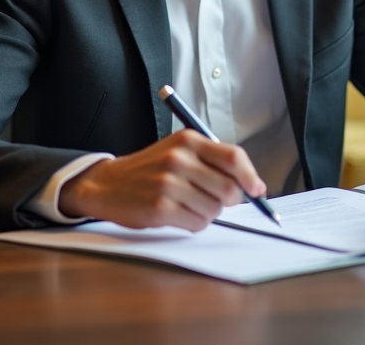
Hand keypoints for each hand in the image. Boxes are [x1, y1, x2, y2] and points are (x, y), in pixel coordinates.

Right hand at [58, 130, 265, 230]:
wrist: (108, 184)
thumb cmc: (150, 169)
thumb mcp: (179, 151)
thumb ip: (212, 161)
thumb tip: (251, 184)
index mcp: (188, 141)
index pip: (233, 157)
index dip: (251, 176)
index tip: (257, 189)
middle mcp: (179, 159)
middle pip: (228, 187)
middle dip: (229, 200)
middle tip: (217, 200)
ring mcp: (168, 183)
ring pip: (214, 209)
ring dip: (208, 213)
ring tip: (189, 205)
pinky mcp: (160, 207)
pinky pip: (197, 223)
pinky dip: (194, 224)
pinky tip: (179, 214)